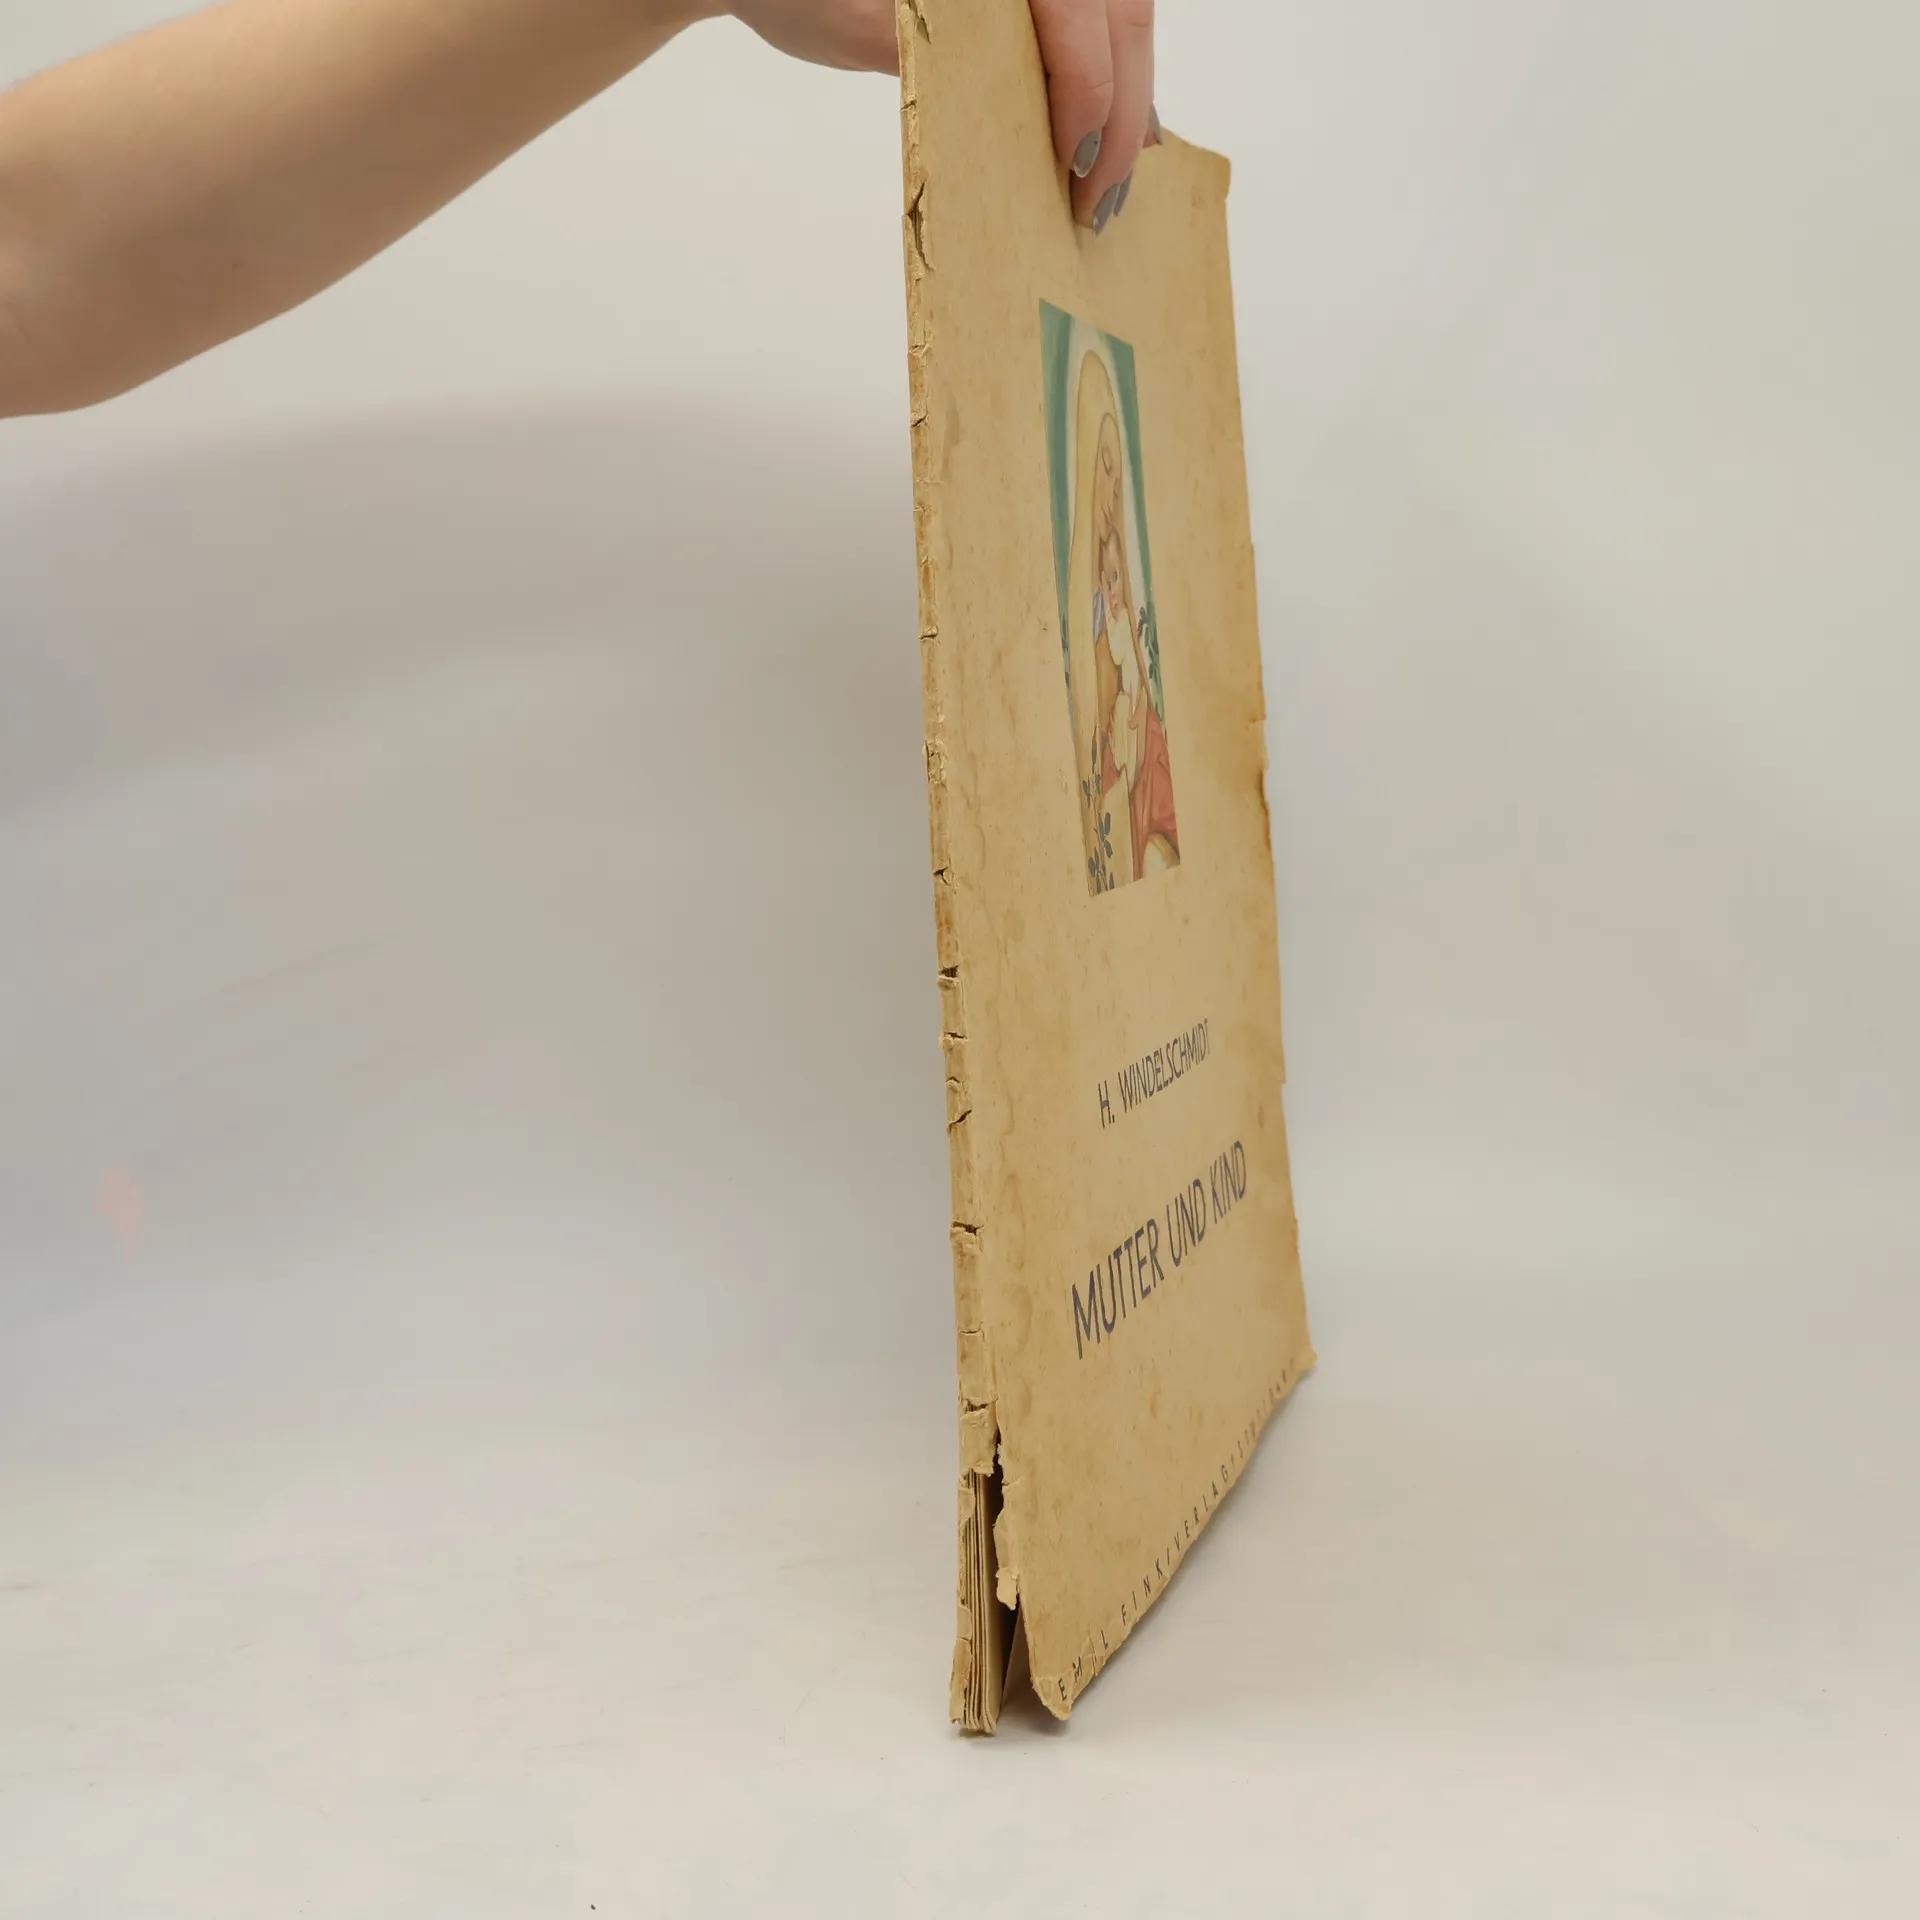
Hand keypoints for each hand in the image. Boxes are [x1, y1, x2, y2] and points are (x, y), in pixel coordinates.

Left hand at [728, 0, 1157, 230]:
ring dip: (1128, 92)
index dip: (1091, 97)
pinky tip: (1100, 130)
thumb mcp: (859, 30)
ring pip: (1122, 12)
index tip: (1079, 170)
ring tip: (1107, 175)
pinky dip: (1108, 70)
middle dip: (1125, 107)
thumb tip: (1029, 124)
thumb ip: (941, 65)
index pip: (1077, 16)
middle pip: (1120, 13)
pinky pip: (1098, 17)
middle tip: (1102, 196)